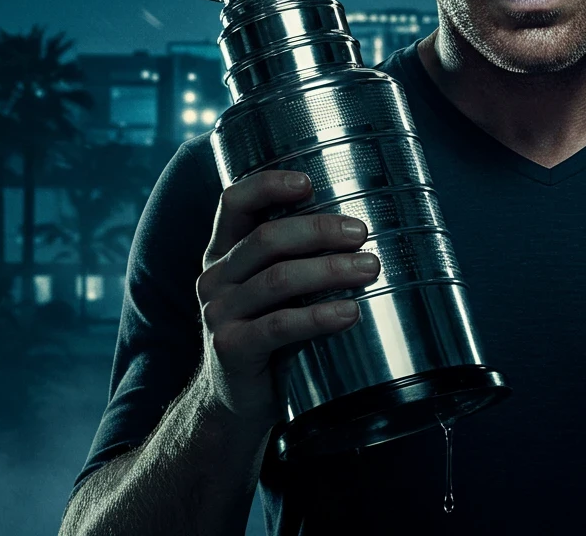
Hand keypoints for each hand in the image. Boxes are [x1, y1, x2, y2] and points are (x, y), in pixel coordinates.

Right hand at [194, 169, 378, 426]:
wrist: (235, 403)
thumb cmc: (270, 334)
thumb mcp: (274, 290)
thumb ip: (298, 258)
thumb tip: (365, 230)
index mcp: (224, 252)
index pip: (234, 202)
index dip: (268, 185)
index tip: (309, 183)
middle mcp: (214, 277)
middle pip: (266, 238)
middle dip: (320, 230)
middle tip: (362, 233)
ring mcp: (218, 314)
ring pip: (279, 279)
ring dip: (330, 270)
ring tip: (371, 268)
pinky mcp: (232, 349)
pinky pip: (280, 326)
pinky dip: (319, 316)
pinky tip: (351, 312)